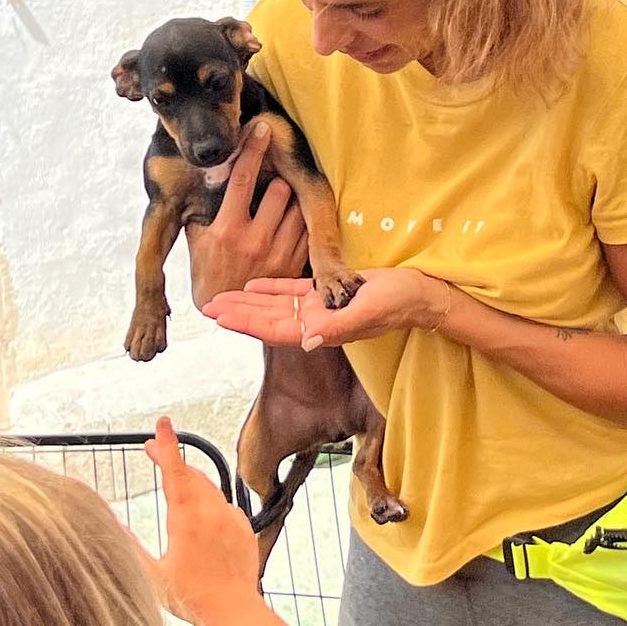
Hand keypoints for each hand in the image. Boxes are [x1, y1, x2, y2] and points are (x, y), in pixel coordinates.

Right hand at [140, 416, 260, 625]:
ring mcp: (230, 517)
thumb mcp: (152, 574)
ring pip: (208, 488)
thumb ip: (130, 546)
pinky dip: (209, 503)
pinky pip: (223, 506)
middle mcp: (211, 510)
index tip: (163, 422)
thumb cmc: (191, 598)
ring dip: (190, 480)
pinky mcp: (244, 527)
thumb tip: (112, 524)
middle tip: (153, 451)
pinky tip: (201, 517)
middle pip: (190, 474)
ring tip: (173, 482)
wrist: (234, 611)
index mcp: (186, 517)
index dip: (166, 444)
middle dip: (171, 459)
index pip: (174, 470)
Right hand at [185, 123, 308, 308]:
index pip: (241, 178)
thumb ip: (203, 208)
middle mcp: (254, 239)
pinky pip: (306, 230)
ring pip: (297, 207)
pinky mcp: (294, 265)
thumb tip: (204, 173)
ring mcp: (277, 253)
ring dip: (291, 199)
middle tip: (271, 181)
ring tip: (281, 202)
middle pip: (279, 189)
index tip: (261, 128)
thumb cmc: (208, 268)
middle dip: (276, 180)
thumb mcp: (197, 238)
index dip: (252, 149)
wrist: (227, 309)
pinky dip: (301, 221)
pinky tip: (290, 221)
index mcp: (227, 229)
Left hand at [202, 268, 448, 349]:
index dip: (246, 323)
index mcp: (322, 329)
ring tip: (222, 296)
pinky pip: (294, 289)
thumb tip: (305, 342)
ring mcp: (321, 306)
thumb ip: (336, 328)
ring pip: (276, 304)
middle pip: (268, 317)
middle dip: (238, 312)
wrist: (419, 293)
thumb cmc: (397, 304)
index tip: (220, 317)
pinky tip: (253, 283)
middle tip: (207, 306)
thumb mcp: (367, 313)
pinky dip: (273, 287)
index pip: (275, 328)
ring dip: (248, 300)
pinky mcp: (329, 291)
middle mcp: (316, 321)